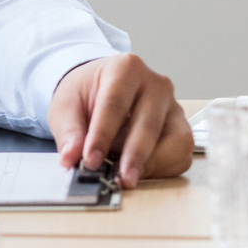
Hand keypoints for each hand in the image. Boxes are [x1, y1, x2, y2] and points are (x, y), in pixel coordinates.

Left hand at [48, 53, 192, 186]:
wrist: (99, 90)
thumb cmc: (86, 94)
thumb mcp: (66, 106)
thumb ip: (68, 132)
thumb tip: (70, 158)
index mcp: (126, 69)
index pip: (115, 104)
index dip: (102, 135)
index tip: (90, 160)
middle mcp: (156, 85)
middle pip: (149, 124)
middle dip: (134, 156)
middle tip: (118, 179)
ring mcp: (173, 107)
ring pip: (177, 142)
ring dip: (153, 165)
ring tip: (126, 176)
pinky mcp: (180, 129)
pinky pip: (181, 156)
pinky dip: (162, 170)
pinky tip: (139, 172)